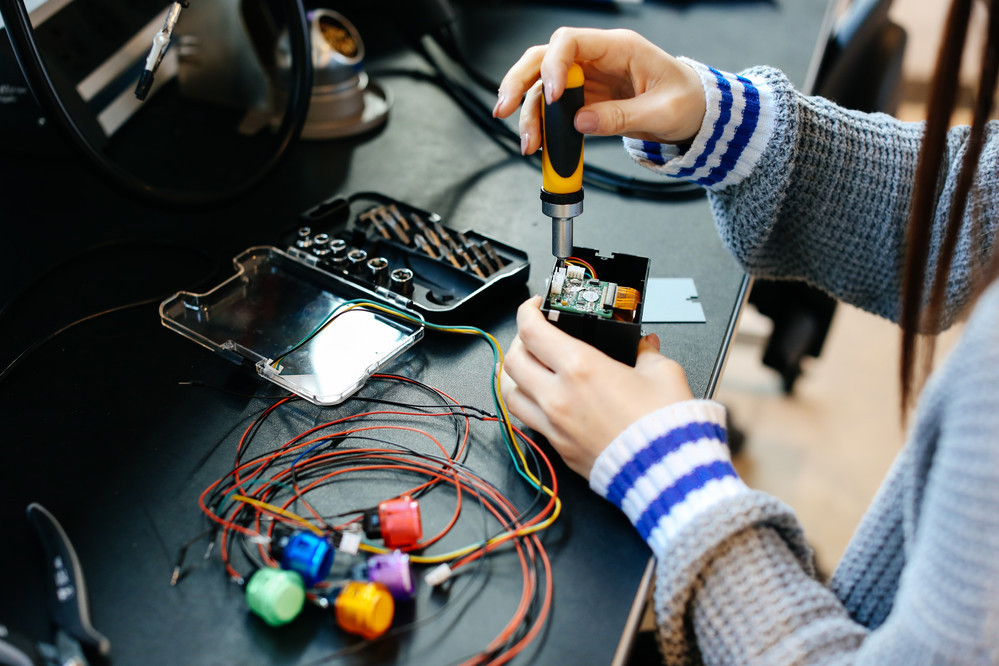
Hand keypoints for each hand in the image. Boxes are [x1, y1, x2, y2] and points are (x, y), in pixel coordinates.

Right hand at [492, 27, 705, 154]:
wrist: (695, 113)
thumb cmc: (686, 101)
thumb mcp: (662, 112)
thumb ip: (621, 117)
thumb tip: (581, 122)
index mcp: (618, 48)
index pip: (570, 41)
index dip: (553, 65)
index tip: (552, 96)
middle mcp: (597, 59)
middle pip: (544, 58)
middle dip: (519, 81)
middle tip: (503, 108)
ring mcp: (588, 79)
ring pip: (542, 86)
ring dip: (528, 112)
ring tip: (528, 143)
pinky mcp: (584, 100)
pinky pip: (554, 109)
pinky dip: (542, 126)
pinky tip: (539, 143)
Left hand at [501, 296, 693, 477]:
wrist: (669, 472)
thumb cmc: (665, 426)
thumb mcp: (663, 373)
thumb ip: (646, 353)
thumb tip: (644, 345)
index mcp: (581, 369)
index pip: (532, 330)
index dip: (527, 311)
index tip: (535, 307)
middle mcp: (559, 397)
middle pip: (513, 360)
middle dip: (519, 341)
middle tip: (534, 335)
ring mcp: (555, 425)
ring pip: (510, 394)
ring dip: (514, 376)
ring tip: (527, 367)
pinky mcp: (559, 448)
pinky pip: (528, 422)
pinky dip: (528, 405)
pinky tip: (541, 399)